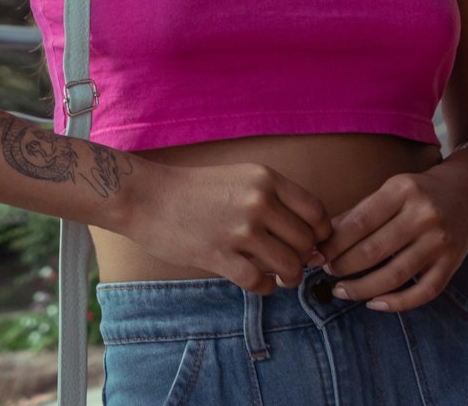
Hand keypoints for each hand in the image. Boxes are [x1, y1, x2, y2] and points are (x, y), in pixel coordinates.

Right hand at [124, 160, 332, 295]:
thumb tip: (310, 241)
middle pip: (306, 242)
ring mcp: (240, 230)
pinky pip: (260, 284)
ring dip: (288, 278)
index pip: (316, 212)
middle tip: (291, 264)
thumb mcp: (240, 179)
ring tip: (277, 276)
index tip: (311, 244)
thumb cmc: (195, 189)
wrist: (147, 196)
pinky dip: (264, 288)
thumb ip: (274, 202)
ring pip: (289, 266)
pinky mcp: (220, 256)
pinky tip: (256, 282)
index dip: (320, 234)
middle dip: (303, 259)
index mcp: (265, 178)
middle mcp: (258, 201)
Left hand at [312, 163, 467, 311]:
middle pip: (374, 250)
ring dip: (362, 288)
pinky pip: (423, 292)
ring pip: (395, 275)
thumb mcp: (390, 190)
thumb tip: (324, 236)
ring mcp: (440, 241)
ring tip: (340, 290)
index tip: (317, 252)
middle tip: (326, 271)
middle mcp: (424, 215)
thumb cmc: (419, 192)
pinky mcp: (453, 264)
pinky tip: (374, 303)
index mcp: (402, 190)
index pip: (360, 221)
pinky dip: (396, 303)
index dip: (335, 242)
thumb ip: (360, 212)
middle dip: (343, 265)